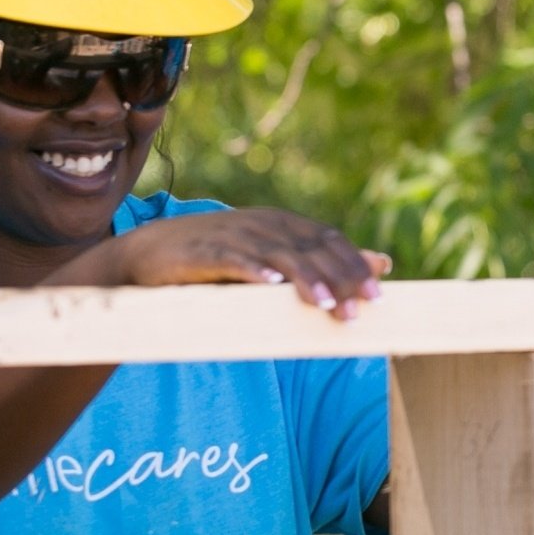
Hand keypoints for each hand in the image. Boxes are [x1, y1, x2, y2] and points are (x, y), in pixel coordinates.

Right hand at [96, 208, 389, 319]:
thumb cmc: (220, 258)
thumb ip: (327, 260)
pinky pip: (232, 259)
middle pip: (309, 248)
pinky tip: (270, 282)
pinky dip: (252, 269)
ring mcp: (232, 236)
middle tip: (357, 311)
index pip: (328, 239)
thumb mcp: (276, 256)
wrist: (151, 252)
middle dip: (336, 279)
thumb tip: (382, 263)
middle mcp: (262, 224)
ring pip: (277, 254)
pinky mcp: (203, 252)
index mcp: (282, 223)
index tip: (377, 296)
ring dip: (304, 278)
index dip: (353, 265)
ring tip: (325, 302)